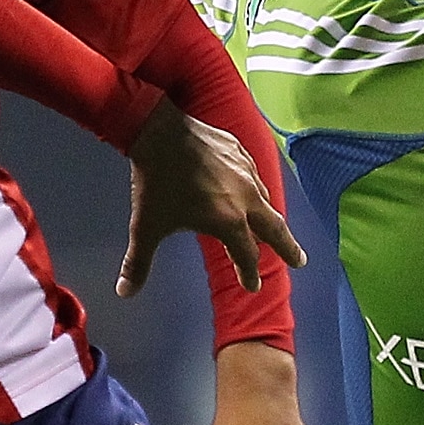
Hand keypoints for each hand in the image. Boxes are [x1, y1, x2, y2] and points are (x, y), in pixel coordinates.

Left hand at [116, 96, 304, 299]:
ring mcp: (245, 172)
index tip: (252, 284)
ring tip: (273, 227)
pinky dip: (257, 190)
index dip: (249, 273)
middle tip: (299, 261)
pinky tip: (254, 191)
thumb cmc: (155, 183)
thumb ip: (138, 263)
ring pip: (266, 200)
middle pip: (274, 229)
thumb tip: (124, 292)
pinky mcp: (239, 151)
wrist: (157, 132)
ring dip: (270, 218)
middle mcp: (245, 198)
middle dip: (287, 248)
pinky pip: (254, 175)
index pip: (246, 255)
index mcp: (227, 221)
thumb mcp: (147, 227)